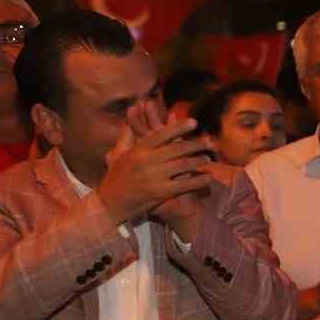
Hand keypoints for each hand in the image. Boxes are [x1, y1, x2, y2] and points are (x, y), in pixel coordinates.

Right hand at [126, 101, 208, 233]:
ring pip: (183, 165)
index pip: (161, 135)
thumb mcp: (117, 154)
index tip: (194, 122)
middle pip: (177, 149)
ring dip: (198, 161)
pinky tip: (209, 178)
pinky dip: (198, 181)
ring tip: (208, 158)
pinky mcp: (160, 192)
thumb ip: (127, 136)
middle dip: (195, 144)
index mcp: (138, 150)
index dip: (178, 127)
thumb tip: (130, 115)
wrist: (110, 204)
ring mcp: (154, 177)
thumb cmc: (115, 177)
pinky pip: (184, 184)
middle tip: (210, 141)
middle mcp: (146, 161)